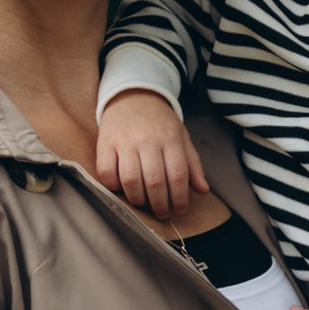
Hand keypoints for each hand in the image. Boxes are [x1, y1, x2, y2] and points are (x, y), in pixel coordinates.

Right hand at [94, 86, 205, 219]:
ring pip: (130, 180)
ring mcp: (125, 141)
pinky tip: (122, 188)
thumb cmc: (160, 123)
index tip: (179, 210)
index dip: (179, 199)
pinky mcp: (105, 143)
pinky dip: (114, 186)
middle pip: (155, 182)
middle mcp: (148, 139)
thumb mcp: (181, 138)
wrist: (133, 96)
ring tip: (144, 202)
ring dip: (138, 199)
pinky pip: (107, 172)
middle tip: (162, 213)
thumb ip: (192, 164)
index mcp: (171, 138)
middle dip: (160, 205)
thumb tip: (203, 190)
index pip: (178, 175)